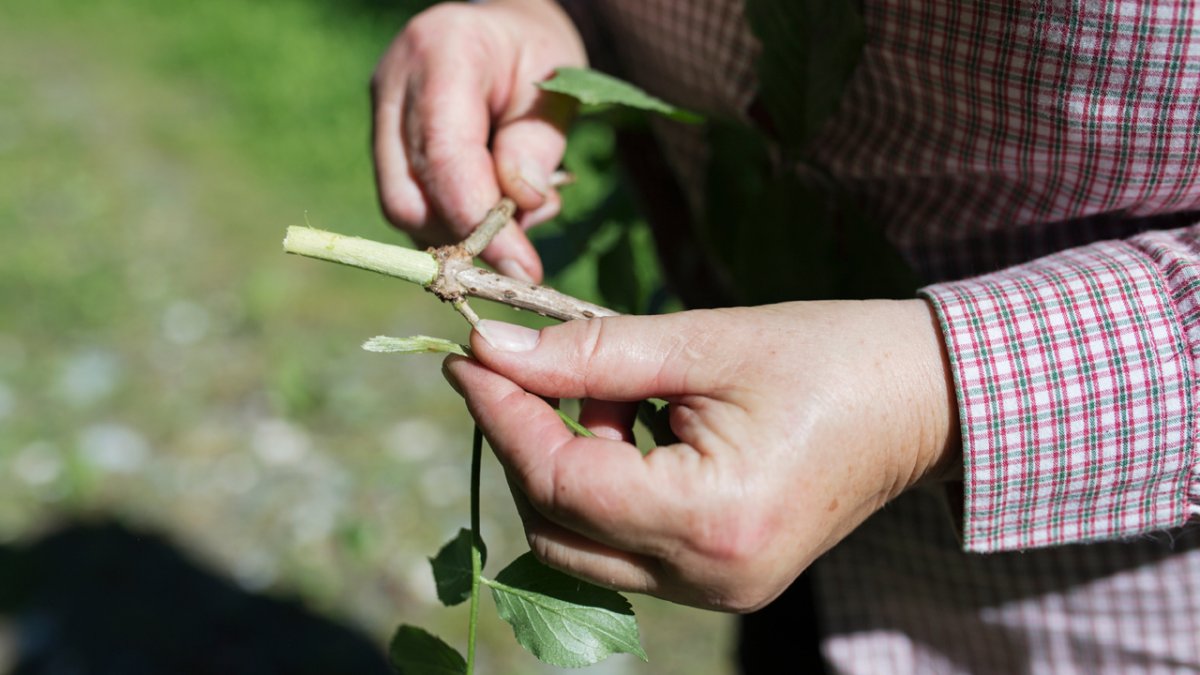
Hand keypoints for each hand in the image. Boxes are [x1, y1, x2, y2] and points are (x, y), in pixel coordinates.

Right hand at [371, 0, 585, 281]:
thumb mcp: (557, 86)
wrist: (500, 30)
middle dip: (466, 239)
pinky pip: (410, 205)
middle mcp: (395, 83)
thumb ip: (537, 144)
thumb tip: (521, 207)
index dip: (479, 221)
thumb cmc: (534, 55)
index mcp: (443, 52)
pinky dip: (453, 224)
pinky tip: (493, 209)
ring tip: (518, 216)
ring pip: (404, 208)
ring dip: (461, 236)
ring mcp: (381, 116)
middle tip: (522, 256)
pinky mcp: (383, 144)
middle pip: (408, 195)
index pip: (444, 156)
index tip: (522, 268)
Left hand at [443, 300, 959, 611]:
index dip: (501, 417)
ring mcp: (719, 591)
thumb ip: (590, 352)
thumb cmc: (829, 356)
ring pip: (584, 544)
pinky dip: (607, 486)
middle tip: (535, 367)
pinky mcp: (723, 580)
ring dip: (569, 464)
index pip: (560, 482)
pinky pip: (626, 546)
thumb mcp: (705, 341)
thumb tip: (491, 350)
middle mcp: (710, 577)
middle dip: (527, 444)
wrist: (923, 402)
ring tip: (617, 388)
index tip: (467, 357)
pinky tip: (637, 424)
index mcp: (711, 518)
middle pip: (557, 528)